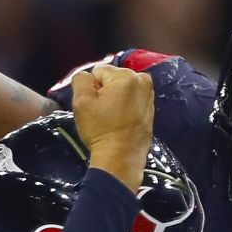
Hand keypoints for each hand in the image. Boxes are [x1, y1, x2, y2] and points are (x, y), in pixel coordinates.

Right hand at [66, 65, 153, 191]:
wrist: (121, 159)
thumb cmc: (100, 130)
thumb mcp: (81, 102)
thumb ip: (81, 80)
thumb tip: (86, 76)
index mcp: (126, 75)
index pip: (98, 72)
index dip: (91, 89)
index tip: (93, 107)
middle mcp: (142, 80)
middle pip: (112, 79)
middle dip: (104, 93)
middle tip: (101, 114)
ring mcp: (148, 95)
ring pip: (121, 90)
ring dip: (114, 101)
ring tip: (111, 120)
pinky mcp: (150, 109)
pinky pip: (131, 101)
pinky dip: (124, 109)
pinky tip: (119, 123)